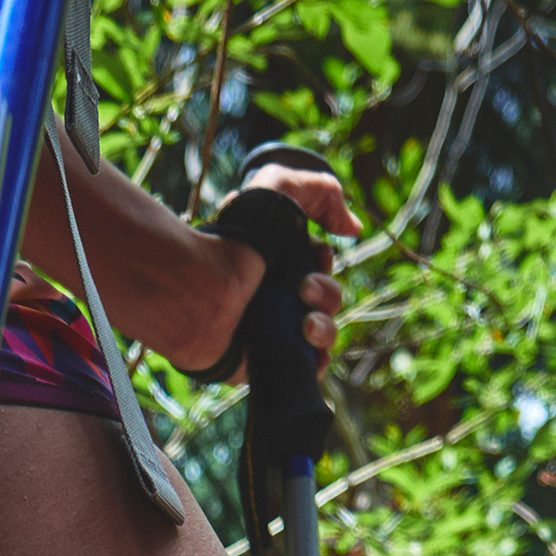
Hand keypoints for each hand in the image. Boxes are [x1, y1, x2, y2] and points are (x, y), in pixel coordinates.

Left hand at [66, 149, 354, 374]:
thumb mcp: (280, 189)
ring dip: (324, 326)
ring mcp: (272, 328)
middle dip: (327, 292)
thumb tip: (352, 228)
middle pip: (327, 298)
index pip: (319, 263)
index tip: (315, 253)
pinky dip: (319, 359)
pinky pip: (310, 366)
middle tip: (302, 288)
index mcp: (275, 259)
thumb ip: (322, 193)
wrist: (202, 293)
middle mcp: (274, 293)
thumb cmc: (234, 239)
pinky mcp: (269, 360)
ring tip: (304, 324)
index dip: (324, 258)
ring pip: (324, 332)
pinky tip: (307, 346)